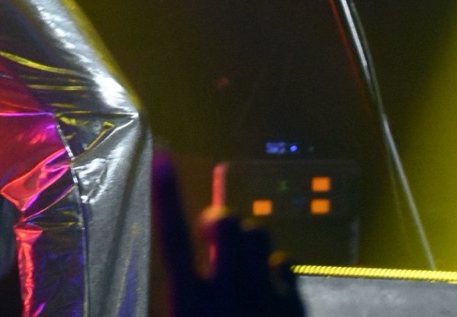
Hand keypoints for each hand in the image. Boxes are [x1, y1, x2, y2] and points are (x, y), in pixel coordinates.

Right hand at [156, 154, 302, 316]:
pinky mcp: (294, 305)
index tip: (162, 154)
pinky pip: (284, 262)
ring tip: (240, 260)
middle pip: (226, 221)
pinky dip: (273, 266)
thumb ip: (182, 295)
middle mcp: (228, 293)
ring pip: (258, 234)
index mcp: (190, 303)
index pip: (172, 236)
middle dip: (218, 219)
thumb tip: (180, 263)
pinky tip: (267, 284)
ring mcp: (266, 298)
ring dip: (246, 240)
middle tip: (212, 233)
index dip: (165, 194)